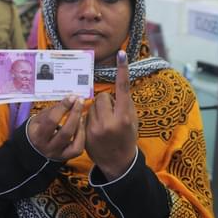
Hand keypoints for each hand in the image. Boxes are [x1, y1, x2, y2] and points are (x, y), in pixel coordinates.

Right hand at [27, 95, 85, 160]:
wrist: (33, 148)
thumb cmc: (38, 129)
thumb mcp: (39, 118)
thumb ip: (53, 110)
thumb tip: (70, 100)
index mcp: (37, 135)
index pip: (52, 120)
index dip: (63, 107)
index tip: (72, 97)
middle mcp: (47, 147)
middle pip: (66, 132)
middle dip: (75, 114)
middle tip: (80, 102)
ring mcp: (58, 154)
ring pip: (74, 143)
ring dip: (80, 126)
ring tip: (81, 114)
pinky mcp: (66, 157)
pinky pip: (78, 148)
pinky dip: (82, 136)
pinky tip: (81, 125)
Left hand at [86, 50, 137, 180]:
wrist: (118, 163)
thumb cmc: (128, 137)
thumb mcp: (133, 120)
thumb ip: (125, 103)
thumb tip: (115, 87)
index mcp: (124, 117)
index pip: (123, 89)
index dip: (122, 70)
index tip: (121, 54)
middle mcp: (110, 122)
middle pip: (102, 96)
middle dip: (106, 101)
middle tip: (112, 114)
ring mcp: (95, 129)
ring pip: (92, 105)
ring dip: (97, 110)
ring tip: (104, 124)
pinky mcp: (85, 134)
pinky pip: (85, 116)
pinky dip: (90, 119)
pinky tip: (97, 131)